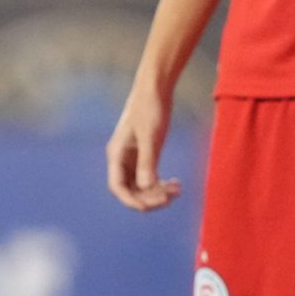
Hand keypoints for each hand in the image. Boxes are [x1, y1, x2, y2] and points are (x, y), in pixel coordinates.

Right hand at [107, 83, 180, 211]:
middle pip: (130, 190)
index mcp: (117, 154)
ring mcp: (133, 158)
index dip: (131, 200)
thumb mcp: (150, 136)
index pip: (118, 187)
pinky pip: (149, 177)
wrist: (155, 89)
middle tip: (171, 197)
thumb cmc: (150, 109)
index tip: (150, 207)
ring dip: (157, 193)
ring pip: (140, 186)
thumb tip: (145, 188)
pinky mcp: (144, 154)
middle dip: (149, 198)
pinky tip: (176, 183)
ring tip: (177, 189)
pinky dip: (161, 184)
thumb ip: (147, 163)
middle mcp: (122, 159)